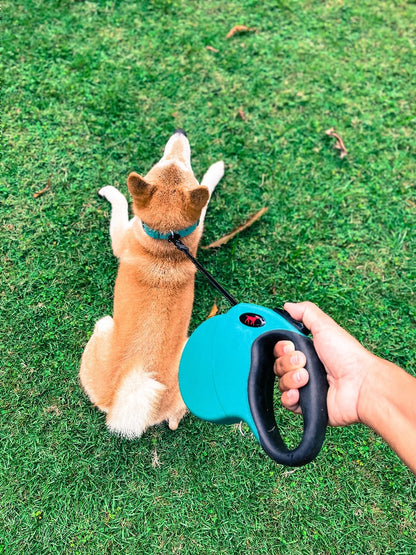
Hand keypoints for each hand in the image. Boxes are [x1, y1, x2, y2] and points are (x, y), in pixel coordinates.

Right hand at [273, 302, 374, 426]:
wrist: (360, 386)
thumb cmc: (348, 356)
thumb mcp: (325, 326)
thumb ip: (306, 312)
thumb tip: (288, 306)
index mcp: (309, 350)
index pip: (281, 347)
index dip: (280, 346)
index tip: (287, 345)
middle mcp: (306, 368)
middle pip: (278, 364)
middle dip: (287, 362)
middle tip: (302, 361)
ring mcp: (306, 387)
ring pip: (281, 383)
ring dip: (291, 379)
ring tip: (307, 377)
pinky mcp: (307, 405)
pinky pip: (287, 402)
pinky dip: (290, 397)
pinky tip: (300, 393)